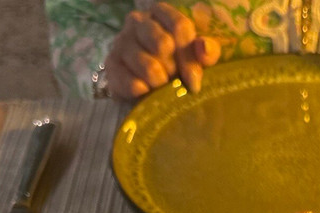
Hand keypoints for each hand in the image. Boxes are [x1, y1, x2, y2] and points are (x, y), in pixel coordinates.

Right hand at [105, 2, 220, 98]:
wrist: (144, 85)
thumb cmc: (176, 64)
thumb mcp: (197, 56)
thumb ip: (208, 51)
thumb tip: (204, 48)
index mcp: (160, 13)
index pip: (180, 27)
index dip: (190, 56)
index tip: (195, 81)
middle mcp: (137, 21)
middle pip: (163, 44)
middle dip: (174, 69)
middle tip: (174, 80)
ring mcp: (121, 41)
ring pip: (148, 66)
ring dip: (160, 83)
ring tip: (161, 87)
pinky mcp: (111, 65)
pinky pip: (132, 83)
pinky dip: (144, 93)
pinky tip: (146, 92)